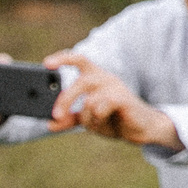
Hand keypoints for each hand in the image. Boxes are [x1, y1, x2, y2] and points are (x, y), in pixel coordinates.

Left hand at [46, 51, 180, 148]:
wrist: (141, 128)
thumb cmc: (114, 118)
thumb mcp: (88, 118)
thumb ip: (70, 119)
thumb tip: (50, 124)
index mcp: (94, 77)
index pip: (79, 59)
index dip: (63, 59)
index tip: (47, 63)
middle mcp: (105, 77)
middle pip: (80, 81)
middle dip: (65, 100)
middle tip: (56, 116)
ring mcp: (115, 87)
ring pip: (89, 102)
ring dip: (88, 119)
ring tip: (97, 124)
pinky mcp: (123, 99)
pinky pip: (100, 108)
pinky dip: (97, 120)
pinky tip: (105, 122)